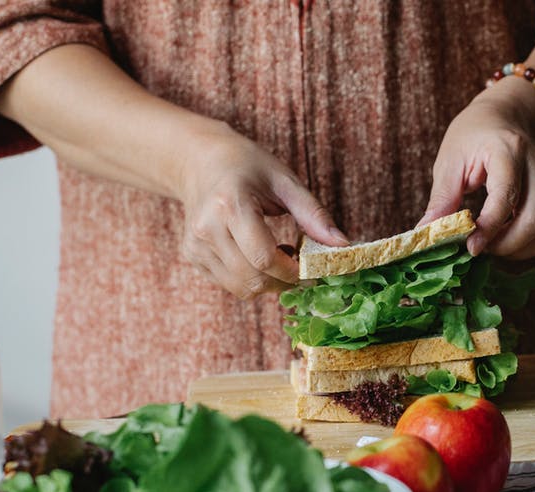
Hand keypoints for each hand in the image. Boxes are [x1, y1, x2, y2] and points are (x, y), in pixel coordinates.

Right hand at [178, 125, 348, 297]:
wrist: (200, 161)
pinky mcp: (192, 256)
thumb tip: (343, 245)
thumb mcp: (285, 181)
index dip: (292, 271)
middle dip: (284, 280)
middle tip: (299, 263)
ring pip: (240, 288)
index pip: (263, 257)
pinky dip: (250, 278)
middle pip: (252, 279)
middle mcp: (206, 228)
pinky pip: (229, 284)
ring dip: (268, 282)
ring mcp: (195, 245)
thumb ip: (314, 215)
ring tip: (278, 255)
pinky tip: (256, 255)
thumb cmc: (247, 165)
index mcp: (230, 205)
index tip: (311, 267)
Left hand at [420, 81, 534, 259]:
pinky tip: (503, 241)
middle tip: (476, 249)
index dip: (489, 227)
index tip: (471, 247)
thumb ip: (443, 197)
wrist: (505, 117)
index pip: (506, 195)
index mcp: (509, 150)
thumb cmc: (473, 136)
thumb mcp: (450, 160)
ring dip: (516, 249)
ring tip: (488, 246)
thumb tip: (427, 231)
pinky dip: (526, 246)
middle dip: (505, 245)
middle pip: (533, 218)